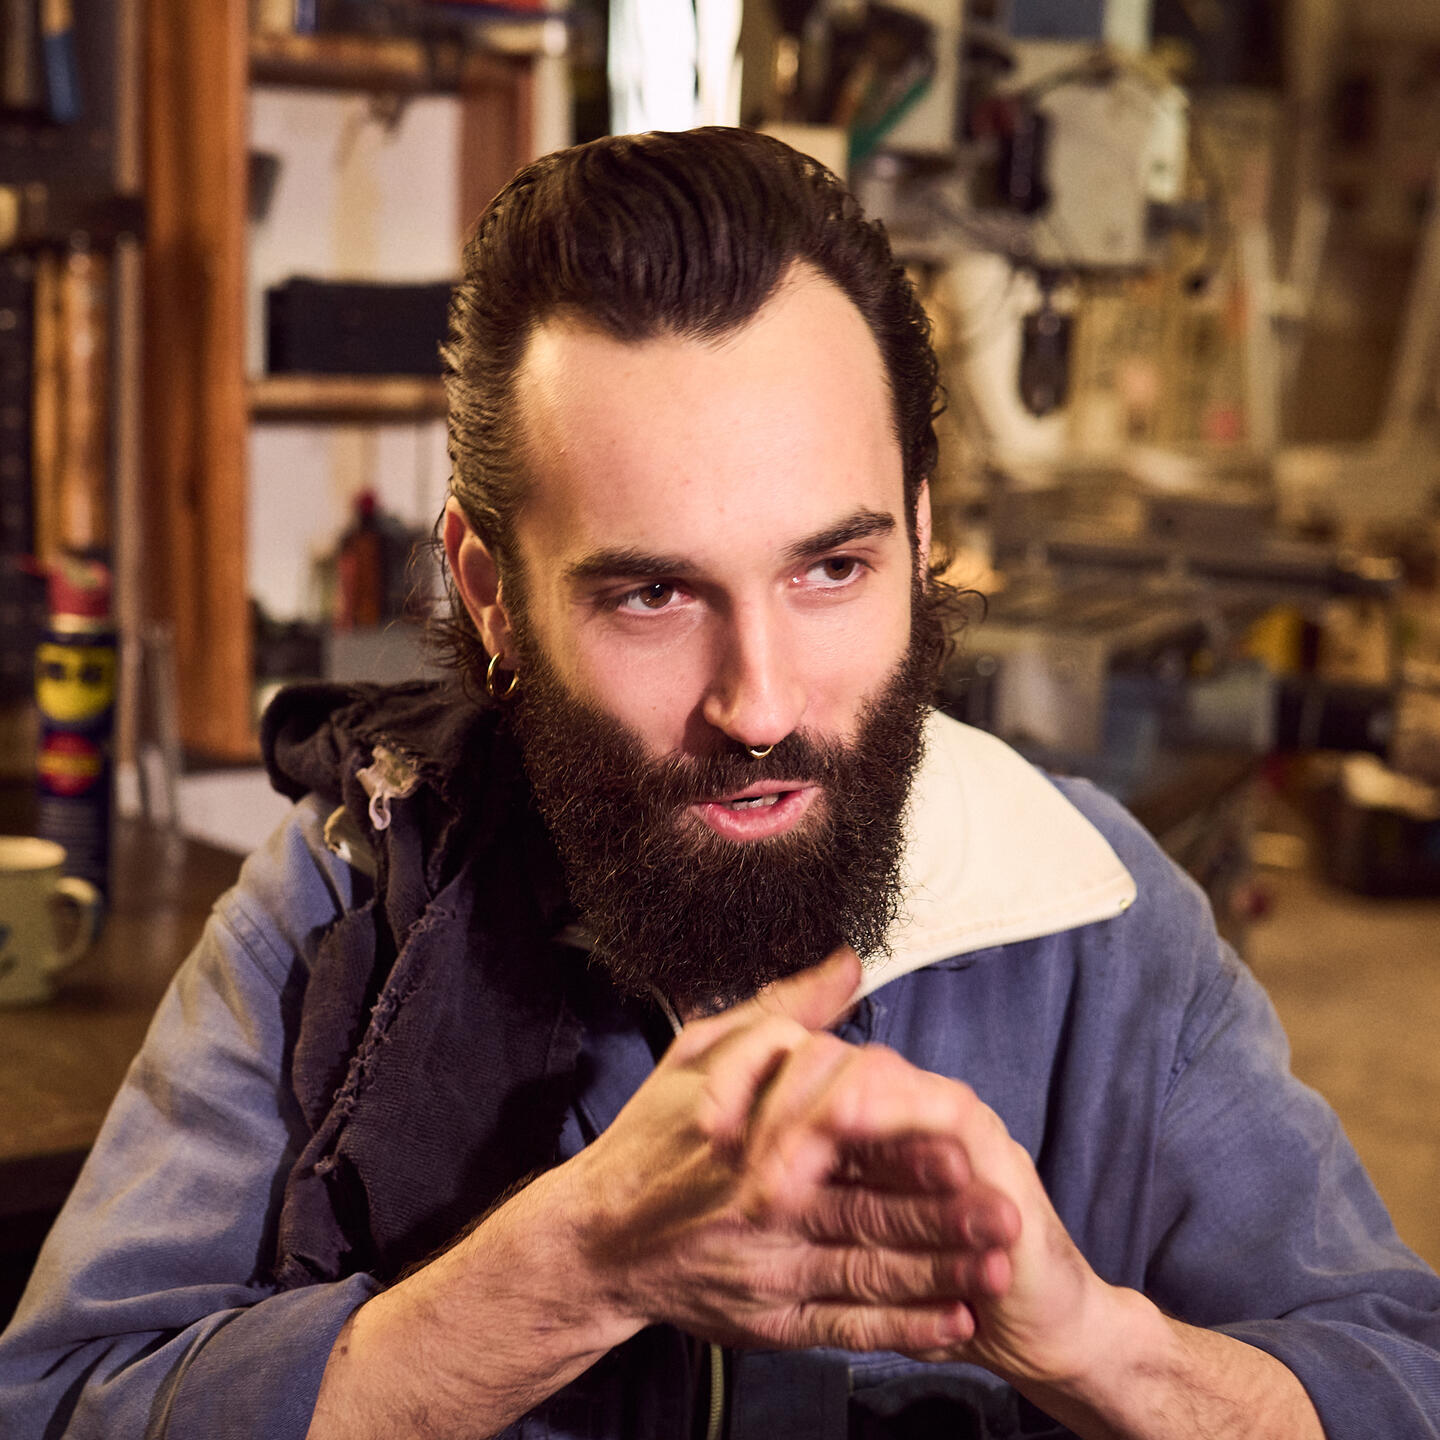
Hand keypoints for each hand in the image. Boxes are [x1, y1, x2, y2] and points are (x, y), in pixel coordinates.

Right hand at [566, 947, 1043, 1357]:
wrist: (595, 1242)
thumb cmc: (650, 1139)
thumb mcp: (702, 1053)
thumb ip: (782, 1011)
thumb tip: (847, 962)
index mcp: (752, 1143)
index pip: (841, 1146)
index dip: (906, 1151)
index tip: (965, 1149)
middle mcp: (765, 1213)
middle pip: (868, 1216)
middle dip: (944, 1220)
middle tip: (1008, 1217)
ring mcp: (768, 1276)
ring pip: (867, 1277)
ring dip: (939, 1278)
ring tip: (1001, 1273)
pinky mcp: (768, 1325)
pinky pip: (843, 1331)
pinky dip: (900, 1332)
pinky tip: (952, 1327)